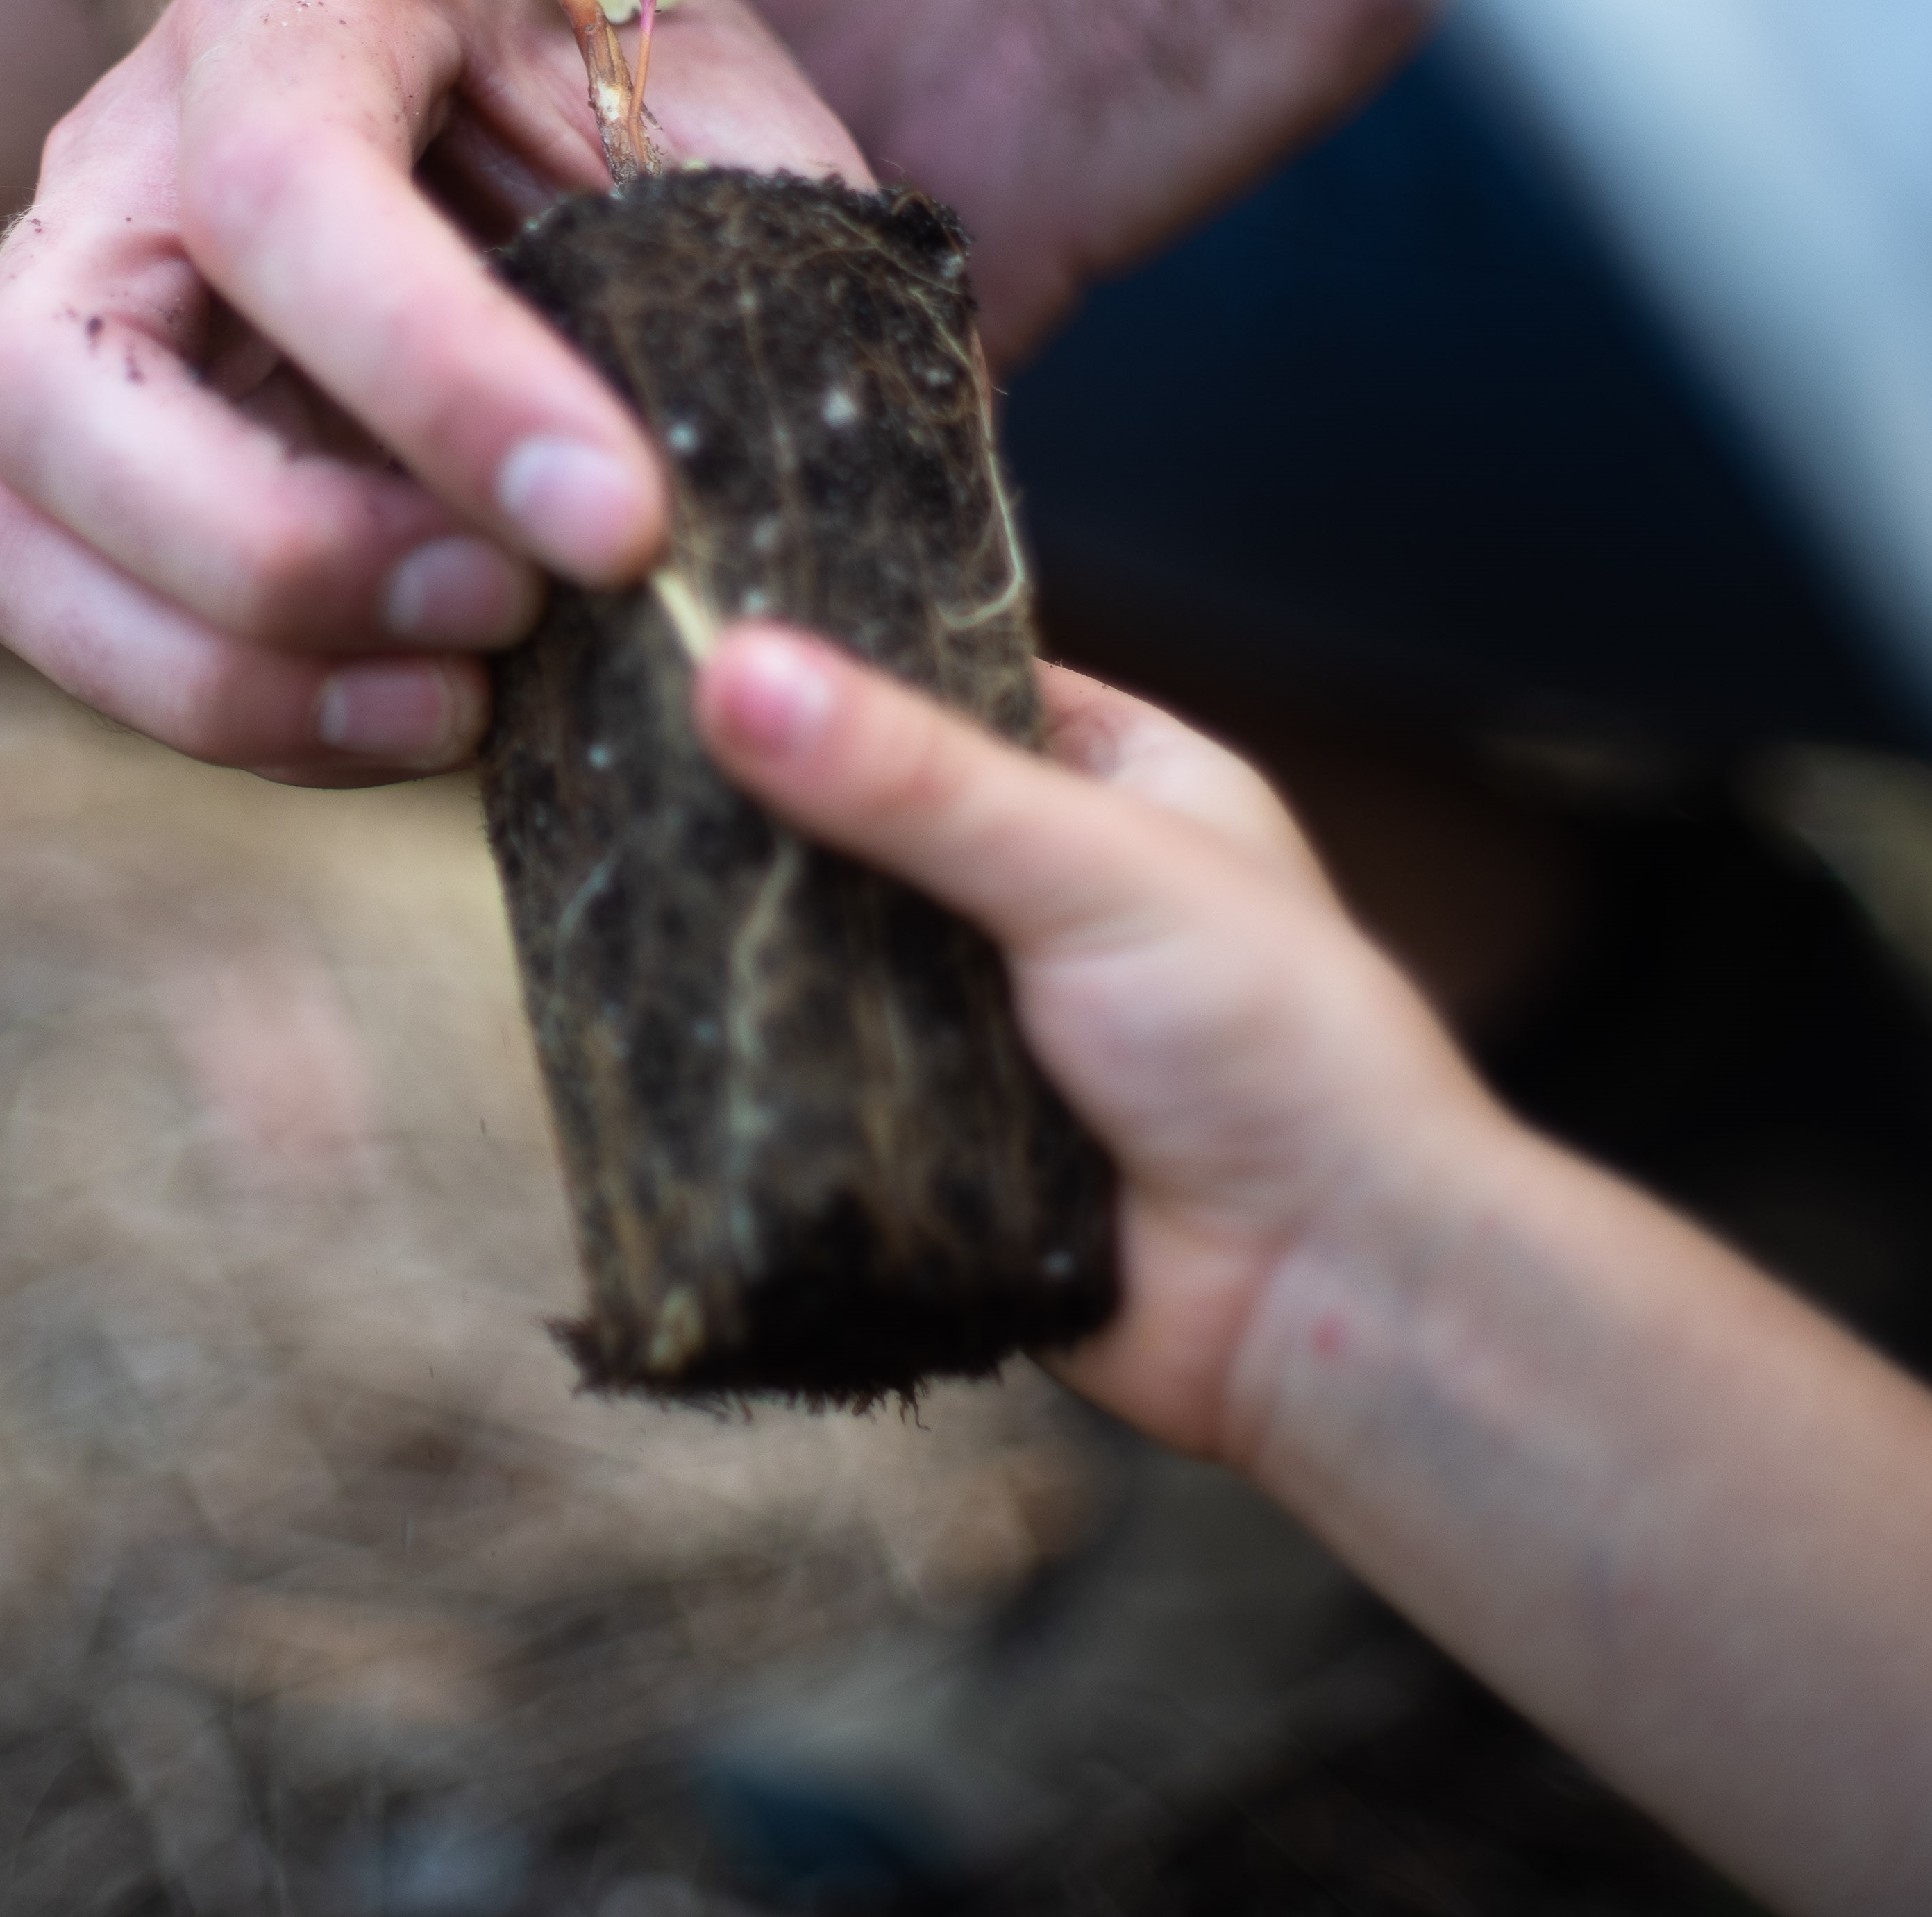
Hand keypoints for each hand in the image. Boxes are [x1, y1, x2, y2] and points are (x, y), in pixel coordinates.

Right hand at [0, 0, 867, 784]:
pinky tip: (420, 706)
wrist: (500, 41)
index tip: (624, 524)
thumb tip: (757, 490)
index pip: (279, 183)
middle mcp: (112, 159)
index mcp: (289, 6)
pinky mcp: (56, 474)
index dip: (437, 373)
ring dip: (232, 673)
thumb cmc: (614, 67)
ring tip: (466, 700)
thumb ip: (740, 232)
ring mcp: (51, 320)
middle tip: (507, 614)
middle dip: (277, 550)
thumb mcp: (706, 92)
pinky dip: (243, 713)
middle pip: (41, 379)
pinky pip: (61, 629)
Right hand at [686, 622, 1489, 1455]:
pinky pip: (820, 1091)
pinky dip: (763, 1079)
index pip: (942, 680)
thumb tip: (735, 667)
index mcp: (1116, 783)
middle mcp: (1044, 894)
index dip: (828, 659)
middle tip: (607, 771)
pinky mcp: (940, 1142)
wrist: (1333, 1299)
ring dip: (751, 957)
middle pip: (859, 827)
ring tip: (598, 893)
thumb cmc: (1279, 1046)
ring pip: (827, 962)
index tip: (683, 631)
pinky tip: (649, 1038)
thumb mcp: (1092, 868)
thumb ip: (911, 778)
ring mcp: (986, 1022)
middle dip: (760, 821)